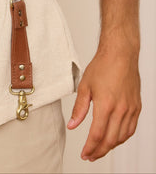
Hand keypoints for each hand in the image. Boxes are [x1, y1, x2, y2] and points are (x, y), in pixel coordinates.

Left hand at [67, 44, 140, 160]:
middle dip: (99, 151)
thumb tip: (73, 125)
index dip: (90, 147)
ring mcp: (131, 109)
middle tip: (90, 156)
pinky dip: (122, 137)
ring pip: (122, 137)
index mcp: (106, 105)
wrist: (120, 55)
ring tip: (100, 149)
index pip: (97, 135)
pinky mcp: (137, 107)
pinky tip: (114, 138)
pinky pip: (131, 129)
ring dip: (111, 146)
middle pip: (111, 140)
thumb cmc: (102, 67)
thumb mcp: (85, 87)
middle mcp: (121, 110)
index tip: (84, 154)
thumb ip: (79, 108)